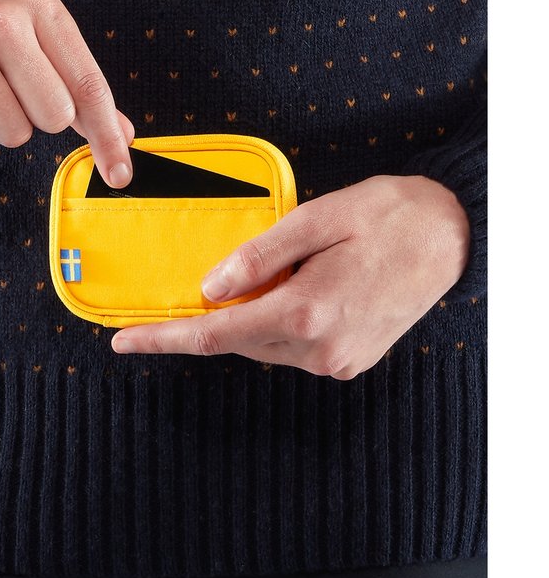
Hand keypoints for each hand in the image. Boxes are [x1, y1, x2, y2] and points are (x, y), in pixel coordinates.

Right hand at [0, 0, 134, 187]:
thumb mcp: (34, 47)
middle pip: (54, 118)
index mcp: (42, 11)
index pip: (89, 88)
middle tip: (5, 93)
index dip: (108, 137)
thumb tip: (126, 137)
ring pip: (11, 133)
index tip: (120, 175)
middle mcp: (4, 21)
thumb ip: (79, 90)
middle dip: (33, 120)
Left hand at [110, 175, 471, 378]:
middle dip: (208, 319)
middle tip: (192, 292)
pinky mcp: (350, 361)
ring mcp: (338, 361)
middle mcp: (320, 349)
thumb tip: (209, 287)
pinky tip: (288, 292)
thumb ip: (257, 256)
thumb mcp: (316, 219)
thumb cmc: (389, 216)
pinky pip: (291, 348)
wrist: (455, 235)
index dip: (163, 339)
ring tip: (265, 277)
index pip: (214, 334)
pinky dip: (273, 325)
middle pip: (237, 341)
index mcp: (306, 312)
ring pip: (263, 346)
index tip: (123, 341)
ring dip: (245, 319)